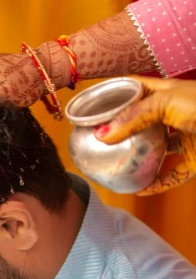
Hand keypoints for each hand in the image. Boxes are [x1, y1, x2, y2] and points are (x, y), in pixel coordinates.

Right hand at [96, 77, 195, 194]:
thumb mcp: (165, 103)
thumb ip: (133, 118)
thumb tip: (103, 134)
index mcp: (166, 93)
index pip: (135, 90)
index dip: (115, 95)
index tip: (93, 107)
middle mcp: (173, 114)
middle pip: (142, 123)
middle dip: (122, 132)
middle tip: (99, 142)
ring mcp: (185, 138)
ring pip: (157, 150)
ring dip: (140, 159)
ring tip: (118, 165)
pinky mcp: (194, 161)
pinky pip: (172, 175)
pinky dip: (158, 184)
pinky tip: (142, 189)